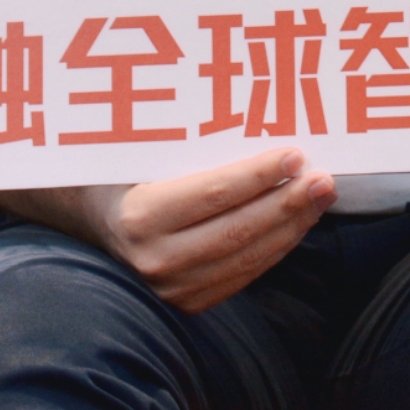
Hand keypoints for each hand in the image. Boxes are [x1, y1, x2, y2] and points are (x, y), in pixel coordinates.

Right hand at [0, 149, 336, 312]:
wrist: (86, 219)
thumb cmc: (120, 169)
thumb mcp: (141, 147)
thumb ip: (188, 137)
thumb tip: (250, 105)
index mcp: (140, 216)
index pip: (215, 194)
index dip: (260, 175)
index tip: (295, 154)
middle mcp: (154, 260)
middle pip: (238, 230)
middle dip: (288, 203)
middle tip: (323, 178)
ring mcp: (171, 289)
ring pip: (246, 257)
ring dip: (290, 227)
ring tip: (319, 196)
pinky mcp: (187, 303)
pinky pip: (241, 276)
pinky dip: (273, 248)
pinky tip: (295, 222)